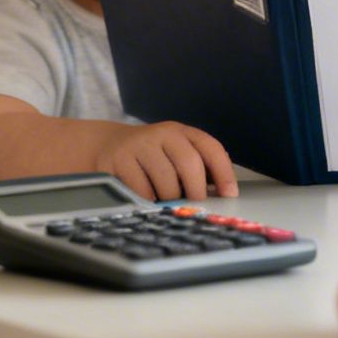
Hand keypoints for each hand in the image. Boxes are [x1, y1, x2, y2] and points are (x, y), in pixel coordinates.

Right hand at [96, 121, 238, 200]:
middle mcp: (161, 134)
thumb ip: (198, 169)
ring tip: (167, 201)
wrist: (108, 146)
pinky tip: (148, 200)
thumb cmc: (151, 158)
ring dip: (171, 199)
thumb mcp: (175, 154)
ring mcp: (137, 145)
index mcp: (181, 132)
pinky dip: (149, 202)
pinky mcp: (117, 161)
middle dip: (196, 190)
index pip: (210, 148)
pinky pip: (141, 191)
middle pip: (189, 163)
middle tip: (195, 205)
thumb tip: (222, 195)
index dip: (224, 172)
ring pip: (165, 181)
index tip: (230, 194)